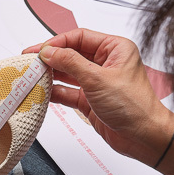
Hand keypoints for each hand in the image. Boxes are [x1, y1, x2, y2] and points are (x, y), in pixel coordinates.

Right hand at [23, 29, 173, 166]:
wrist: (144, 137)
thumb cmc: (135, 107)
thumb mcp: (98, 79)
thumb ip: (71, 63)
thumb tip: (50, 52)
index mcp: (115, 49)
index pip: (79, 37)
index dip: (57, 43)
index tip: (40, 50)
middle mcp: (106, 63)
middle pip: (70, 54)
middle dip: (50, 58)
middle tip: (30, 62)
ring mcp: (97, 82)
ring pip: (67, 73)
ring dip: (50, 75)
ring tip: (32, 76)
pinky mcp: (90, 100)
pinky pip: (68, 92)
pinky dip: (55, 92)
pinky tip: (42, 91)